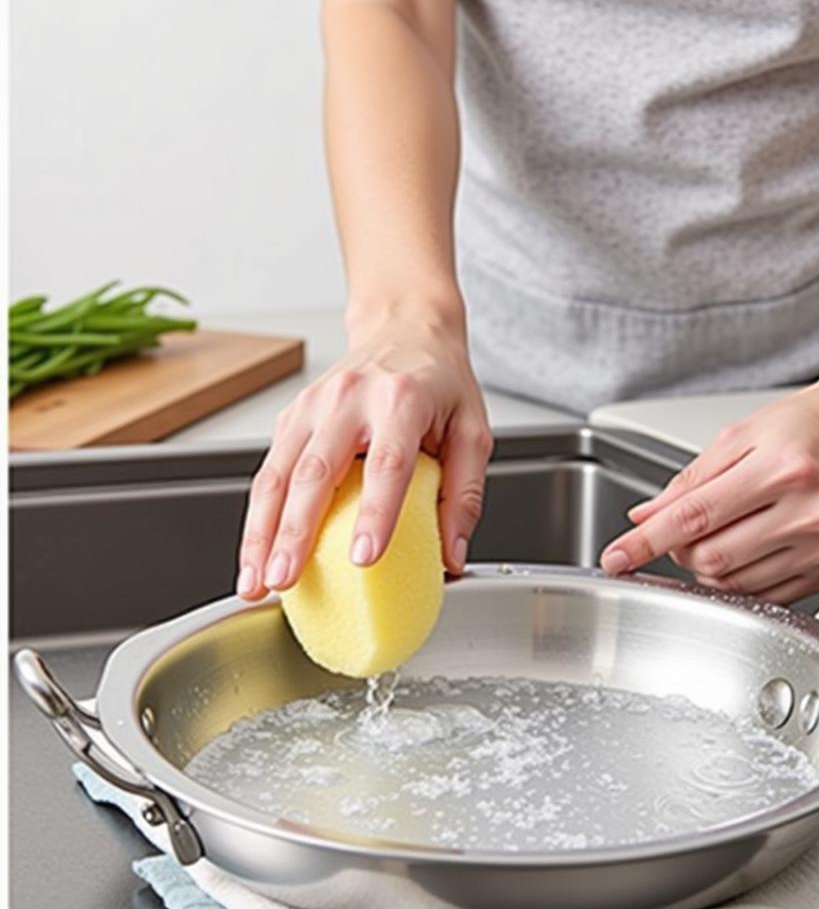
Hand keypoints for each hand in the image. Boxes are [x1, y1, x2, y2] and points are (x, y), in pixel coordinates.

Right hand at [236, 312, 491, 599]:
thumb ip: (465, 496)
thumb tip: (452, 556)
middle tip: (286, 580)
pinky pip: (269, 472)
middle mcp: (349, 399)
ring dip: (260, 533)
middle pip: (314, 472)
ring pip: (277, 475)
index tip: (364, 558)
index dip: (374, 514)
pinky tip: (256, 554)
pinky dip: (258, 518)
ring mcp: (312, 406)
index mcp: (402, 400)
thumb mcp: (472, 431)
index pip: (387, 464)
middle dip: (294, 533)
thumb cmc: (440, 382)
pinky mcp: (291, 417)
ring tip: (257, 581)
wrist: (406, 327)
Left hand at [599, 376, 818, 603]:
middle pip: (710, 560)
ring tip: (724, 532)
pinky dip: (740, 581)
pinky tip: (747, 549)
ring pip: (735, 585)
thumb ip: (688, 481)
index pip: (692, 518)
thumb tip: (644, 517)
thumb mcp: (739, 436)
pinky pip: (767, 594)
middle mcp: (809, 510)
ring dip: (709, 569)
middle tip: (684, 530)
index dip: (645, 542)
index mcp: (780, 468)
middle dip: (680, 552)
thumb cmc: (808, 425)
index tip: (616, 558)